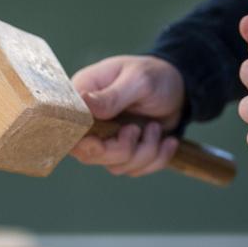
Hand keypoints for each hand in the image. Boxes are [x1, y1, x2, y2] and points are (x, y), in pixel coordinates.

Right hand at [70, 55, 184, 176]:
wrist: (179, 88)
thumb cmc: (154, 75)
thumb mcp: (137, 80)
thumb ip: (111, 96)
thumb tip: (83, 102)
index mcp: (82, 99)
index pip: (68, 129)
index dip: (83, 141)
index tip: (102, 140)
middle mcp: (89, 123)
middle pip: (89, 155)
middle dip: (121, 149)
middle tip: (136, 129)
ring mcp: (106, 141)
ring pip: (115, 166)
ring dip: (145, 152)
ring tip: (156, 127)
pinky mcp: (124, 153)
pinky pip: (135, 170)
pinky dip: (156, 159)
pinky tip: (168, 141)